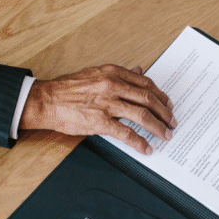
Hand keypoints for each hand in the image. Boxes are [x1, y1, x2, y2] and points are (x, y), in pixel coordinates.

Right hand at [19, 65, 176, 154]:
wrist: (46, 100)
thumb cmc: (68, 89)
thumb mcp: (96, 73)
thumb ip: (118, 73)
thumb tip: (138, 70)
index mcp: (112, 72)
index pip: (145, 83)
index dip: (160, 95)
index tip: (168, 103)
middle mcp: (113, 86)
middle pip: (148, 99)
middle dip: (165, 112)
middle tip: (172, 121)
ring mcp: (107, 104)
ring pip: (142, 115)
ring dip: (158, 127)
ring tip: (165, 135)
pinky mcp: (100, 122)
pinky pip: (126, 133)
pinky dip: (140, 142)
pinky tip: (146, 148)